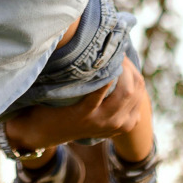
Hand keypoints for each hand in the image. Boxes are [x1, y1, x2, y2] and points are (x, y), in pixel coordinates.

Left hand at [3, 59, 144, 151]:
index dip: (132, 68)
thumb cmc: (72, 114)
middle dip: (127, 66)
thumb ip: (113, 94)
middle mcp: (118, 123)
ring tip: (107, 55)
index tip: (120, 54)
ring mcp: (101, 121)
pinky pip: (99, 93)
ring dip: (117, 69)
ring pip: (124, 91)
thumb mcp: (100, 111)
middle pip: (135, 88)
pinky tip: (97, 64)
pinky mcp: (83, 116)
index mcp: (125, 121)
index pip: (139, 88)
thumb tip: (119, 60)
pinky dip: (101, 78)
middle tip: (114, 51)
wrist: (43, 132)